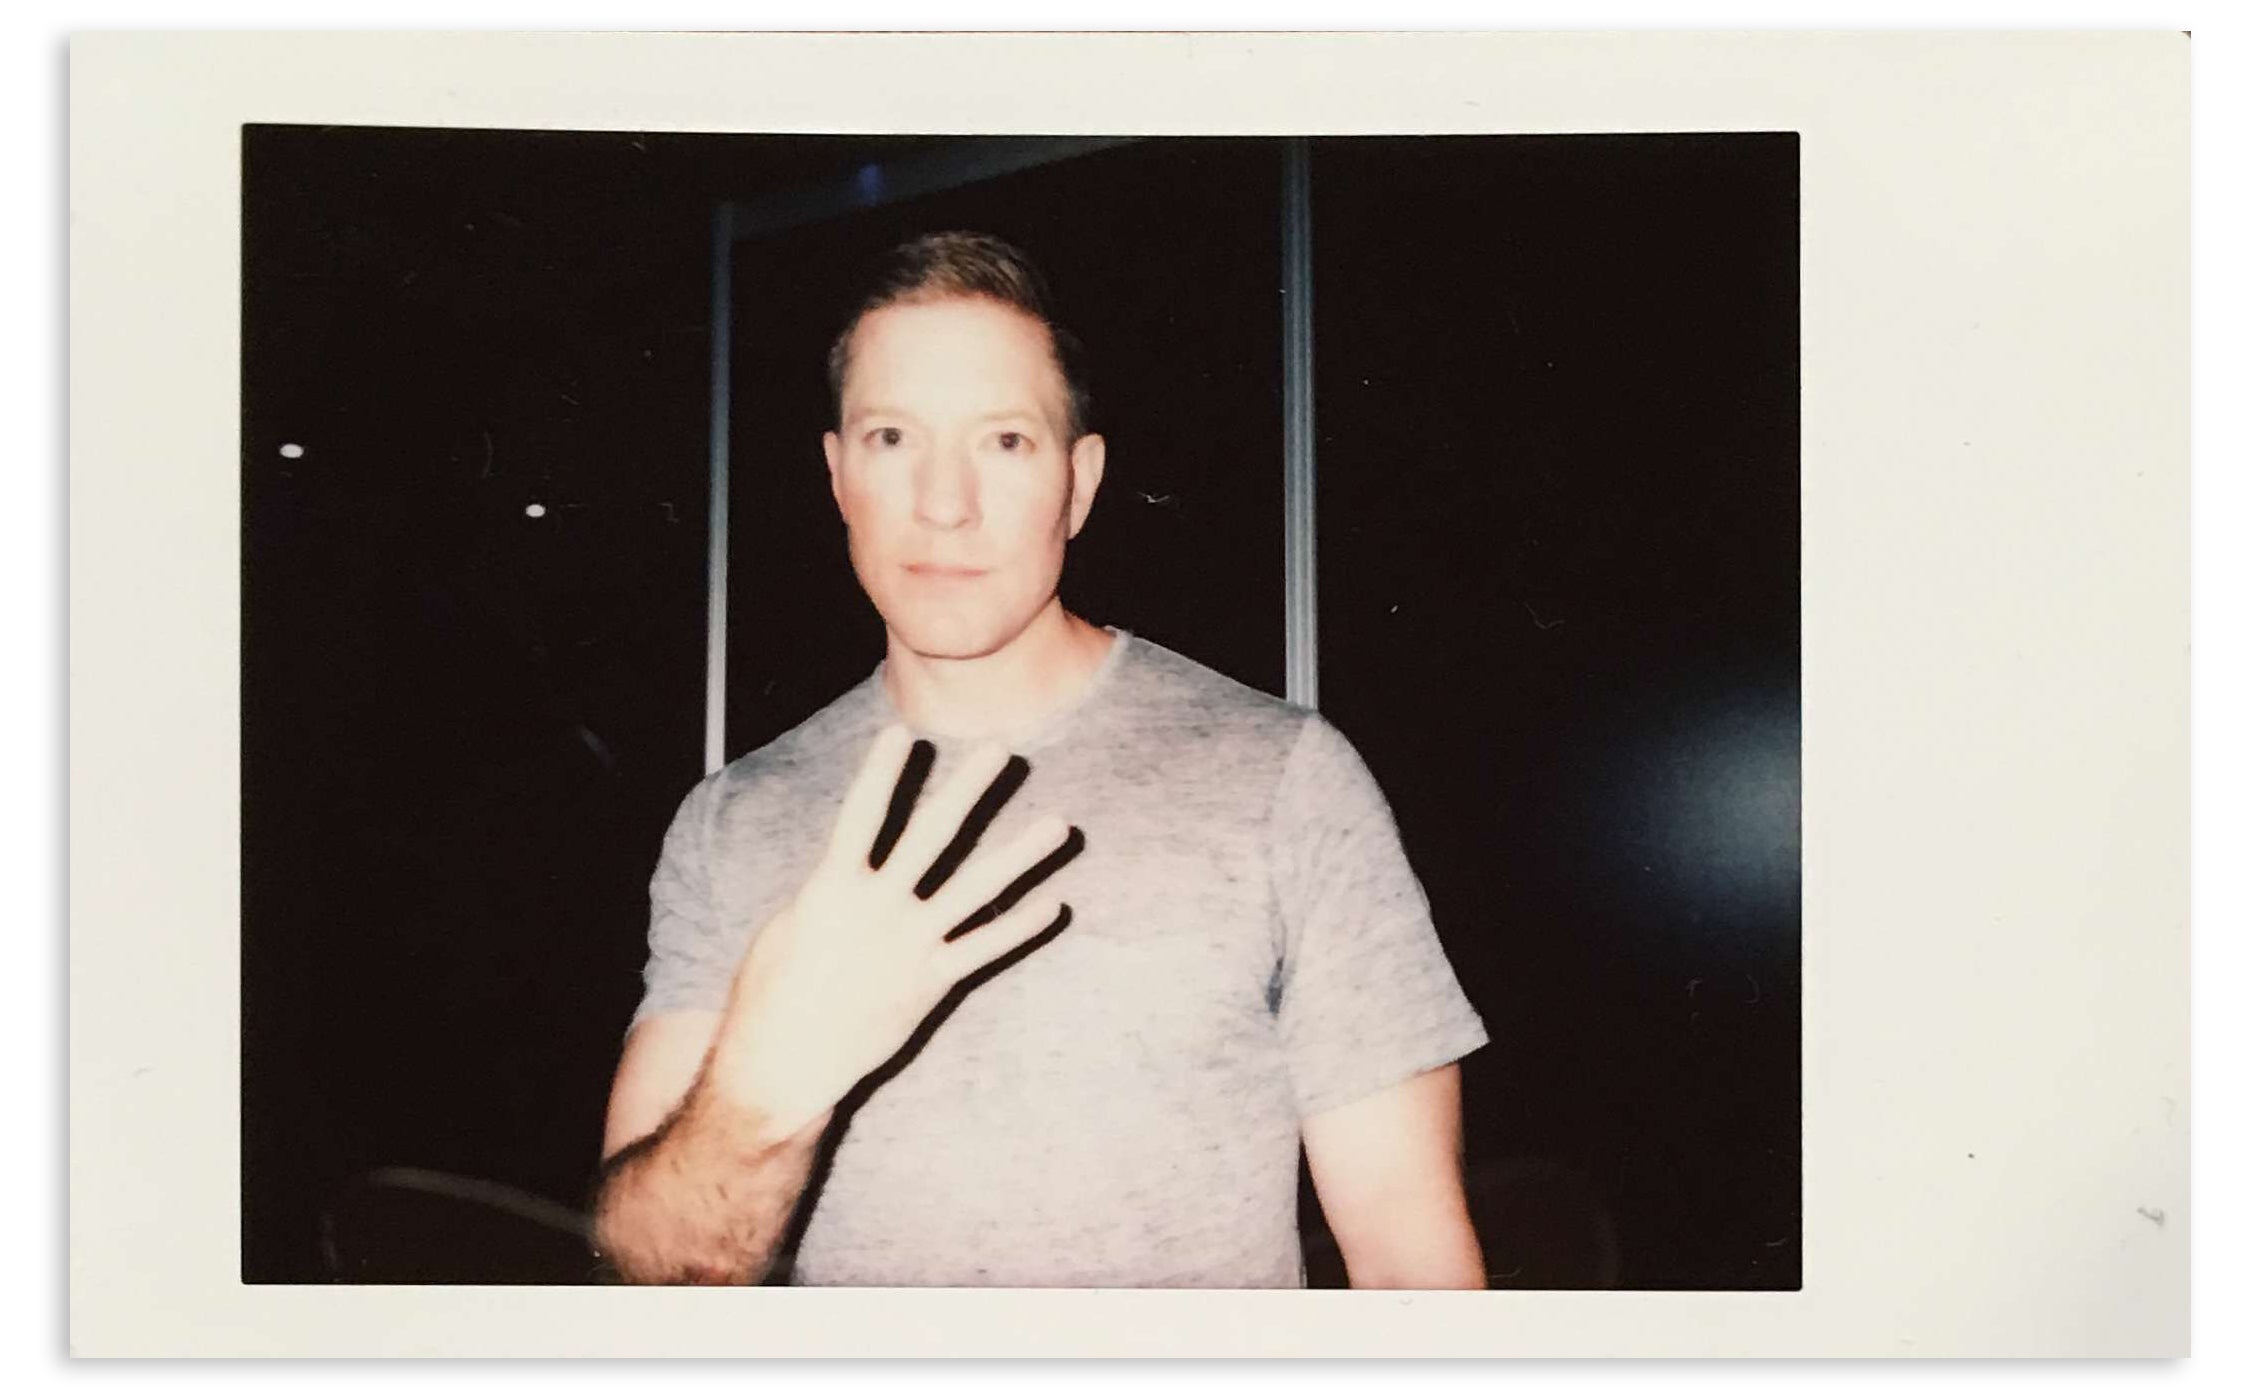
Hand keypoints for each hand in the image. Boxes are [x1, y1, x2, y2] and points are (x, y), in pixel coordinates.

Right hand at [708, 725, 1080, 1135]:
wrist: (784, 1064)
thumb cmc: (771, 995)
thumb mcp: (787, 928)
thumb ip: (828, 892)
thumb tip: (849, 867)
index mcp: (832, 888)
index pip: (862, 815)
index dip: (882, 773)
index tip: (904, 733)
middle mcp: (879, 908)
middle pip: (933, 836)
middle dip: (970, 790)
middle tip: (1001, 750)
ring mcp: (911, 944)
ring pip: (978, 889)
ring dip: (1022, 855)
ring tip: (1059, 825)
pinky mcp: (932, 982)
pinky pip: (986, 948)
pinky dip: (1021, 927)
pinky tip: (1054, 904)